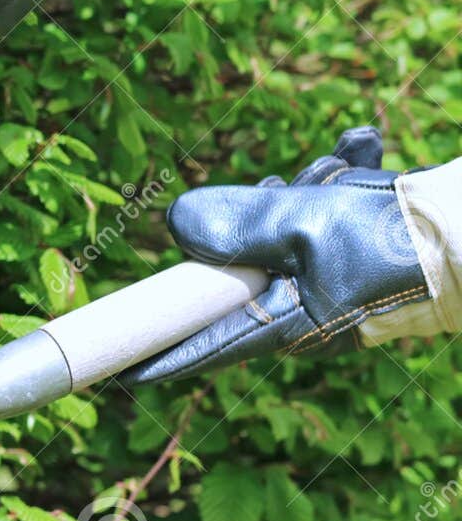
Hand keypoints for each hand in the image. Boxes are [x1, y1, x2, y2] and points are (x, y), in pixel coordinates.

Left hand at [121, 127, 437, 385]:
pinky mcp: (353, 248)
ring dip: (311, 187)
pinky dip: (341, 176)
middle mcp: (303, 305)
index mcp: (286, 320)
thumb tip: (173, 225)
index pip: (207, 342)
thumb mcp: (308, 225)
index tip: (122, 370)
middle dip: (267, 211)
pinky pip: (325, 206)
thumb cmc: (398, 238)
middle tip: (300, 184)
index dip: (163, 350)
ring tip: (348, 167)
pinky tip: (364, 150)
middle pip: (243, 261)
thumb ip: (236, 225)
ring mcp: (329, 278)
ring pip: (285, 223)